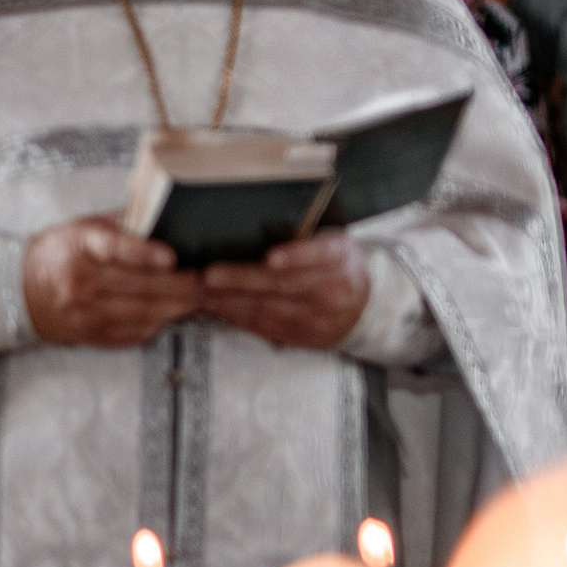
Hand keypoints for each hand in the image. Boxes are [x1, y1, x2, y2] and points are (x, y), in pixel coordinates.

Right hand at [23, 215, 201, 347]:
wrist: (16, 290)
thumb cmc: (61, 251)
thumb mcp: (83, 226)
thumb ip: (122, 223)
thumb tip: (166, 215)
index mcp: (78, 247)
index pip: (113, 248)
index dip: (144, 254)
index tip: (171, 258)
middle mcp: (78, 282)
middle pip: (137, 286)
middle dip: (178, 285)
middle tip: (204, 281)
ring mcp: (82, 312)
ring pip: (140, 312)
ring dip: (175, 308)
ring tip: (198, 299)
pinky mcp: (87, 334)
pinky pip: (130, 333)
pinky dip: (156, 325)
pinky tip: (174, 316)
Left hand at [199, 232, 370, 350]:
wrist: (365, 307)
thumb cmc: (338, 264)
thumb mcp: (333, 242)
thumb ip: (305, 238)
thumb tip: (252, 230)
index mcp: (342, 257)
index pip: (320, 254)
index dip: (296, 256)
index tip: (271, 258)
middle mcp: (334, 289)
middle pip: (284, 284)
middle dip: (242, 280)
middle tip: (209, 275)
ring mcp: (319, 316)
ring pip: (268, 308)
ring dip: (230, 300)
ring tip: (201, 291)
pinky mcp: (303, 336)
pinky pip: (264, 325)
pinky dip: (236, 316)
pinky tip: (215, 306)